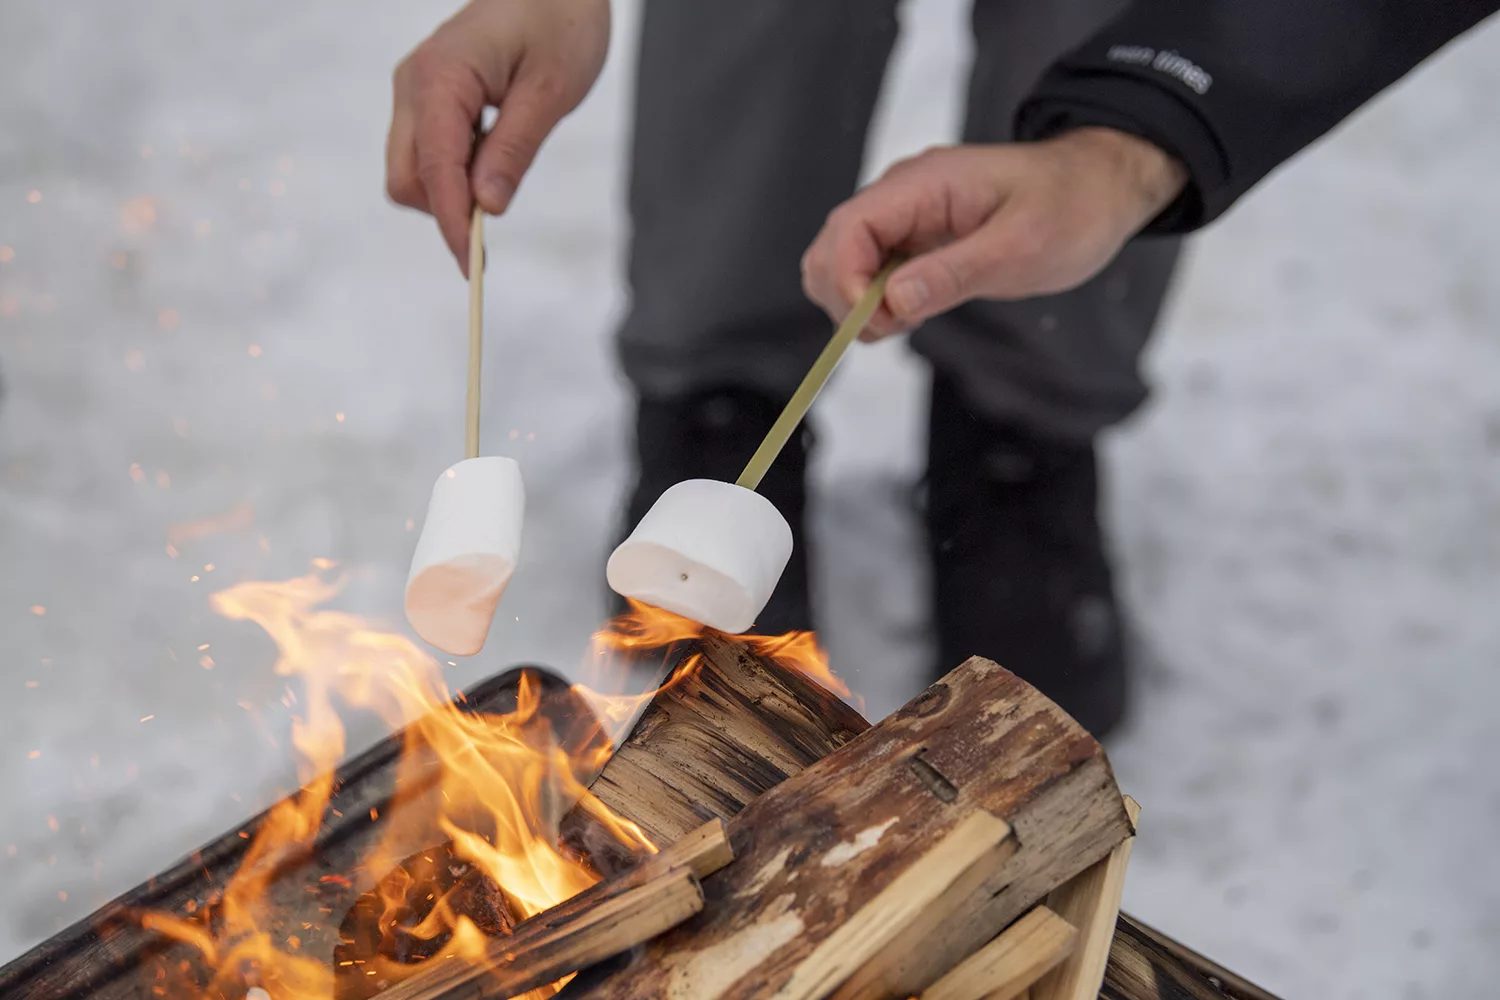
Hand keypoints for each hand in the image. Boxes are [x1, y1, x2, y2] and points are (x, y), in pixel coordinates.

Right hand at [387, 0, 609, 271]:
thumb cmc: (560, 23)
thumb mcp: (550, 91)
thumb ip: (515, 149)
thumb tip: (486, 209)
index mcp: (440, 78)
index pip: (434, 169)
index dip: (451, 223)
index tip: (473, 267)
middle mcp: (414, 84)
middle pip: (406, 178)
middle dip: (444, 212)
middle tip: (493, 231)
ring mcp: (416, 90)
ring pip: (412, 170)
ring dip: (451, 192)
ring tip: (505, 167)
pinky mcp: (429, 98)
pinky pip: (428, 153)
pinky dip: (455, 174)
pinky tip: (493, 158)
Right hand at [800, 128, 1187, 338]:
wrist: (1099, 189)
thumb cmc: (1070, 208)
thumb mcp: (1021, 247)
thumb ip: (954, 272)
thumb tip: (893, 301)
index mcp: (922, 184)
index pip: (848, 229)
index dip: (846, 281)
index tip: (877, 323)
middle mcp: (902, 196)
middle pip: (830, 248)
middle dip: (845, 298)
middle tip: (896, 328)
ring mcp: (904, 219)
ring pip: (842, 265)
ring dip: (857, 305)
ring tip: (907, 321)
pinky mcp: (914, 241)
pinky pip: (871, 275)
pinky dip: (876, 304)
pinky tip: (912, 312)